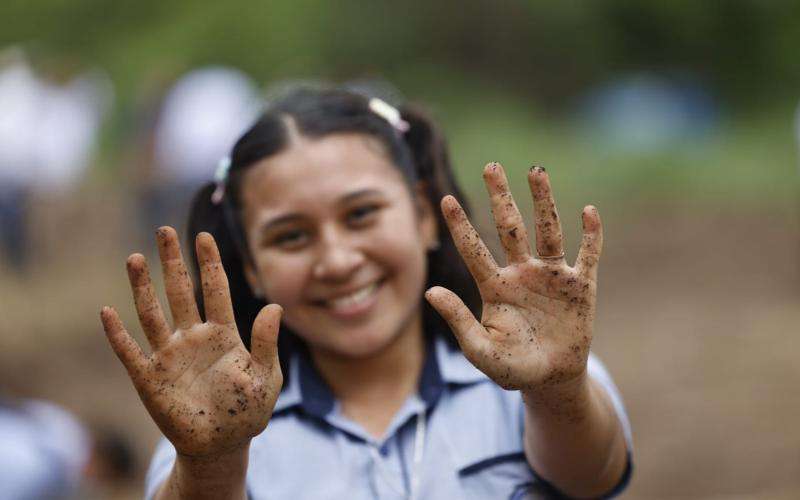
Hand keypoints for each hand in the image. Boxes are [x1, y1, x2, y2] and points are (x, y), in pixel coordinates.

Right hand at [101, 227, 281, 457]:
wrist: (221, 445)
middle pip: (180, 292)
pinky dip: (118, 335)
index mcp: (223, 334)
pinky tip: (107, 312)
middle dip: (173, 262)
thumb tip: (275, 306)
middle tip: (164, 231)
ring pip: (152, 313)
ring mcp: (169, 356)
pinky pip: (130, 352)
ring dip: (143, 287)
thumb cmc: (246, 410)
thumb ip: (267, 343)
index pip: (215, 290)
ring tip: (136, 257)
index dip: (209, 263)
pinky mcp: (150, 379)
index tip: (204, 235)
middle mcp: (193, 337)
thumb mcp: (266, 377)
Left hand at [426, 163, 601, 392]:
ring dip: (543, 201)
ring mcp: (552, 276)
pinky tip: (588, 212)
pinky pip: (588, 255)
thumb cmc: (512, 367)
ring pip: (548, 231)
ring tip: (536, 170)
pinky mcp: (580, 286)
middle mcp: (522, 273)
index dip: (460, 226)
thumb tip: (429, 292)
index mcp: (495, 286)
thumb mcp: (481, 350)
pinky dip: (591, 234)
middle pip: (510, 228)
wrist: (551, 379)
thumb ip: (458, 321)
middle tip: (491, 166)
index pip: (473, 250)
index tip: (445, 200)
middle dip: (501, 197)